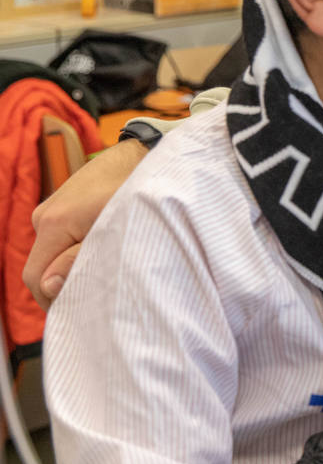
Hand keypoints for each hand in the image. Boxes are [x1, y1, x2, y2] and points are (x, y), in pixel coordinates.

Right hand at [23, 139, 147, 308]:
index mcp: (52, 223)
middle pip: (43, 268)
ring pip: (54, 254)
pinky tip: (104, 253)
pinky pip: (63, 240)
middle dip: (66, 286)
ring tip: (108, 272)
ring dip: (74, 267)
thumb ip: (80, 259)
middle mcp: (44, 216)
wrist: (146, 153)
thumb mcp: (114, 229)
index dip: (55, 300)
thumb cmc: (136, 191)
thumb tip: (49, 286)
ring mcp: (52, 209)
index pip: (35, 277)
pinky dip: (78, 252)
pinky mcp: (64, 207)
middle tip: (101, 296)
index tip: (83, 310)